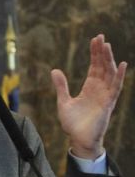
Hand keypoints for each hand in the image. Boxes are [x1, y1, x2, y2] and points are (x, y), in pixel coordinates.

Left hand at [51, 34, 126, 158]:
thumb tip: (54, 70)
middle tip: (100, 37)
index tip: (95, 40)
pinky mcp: (108, 104)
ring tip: (107, 46)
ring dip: (109, 60)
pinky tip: (121, 65)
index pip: (95, 67)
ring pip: (109, 74)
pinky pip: (115, 88)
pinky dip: (119, 76)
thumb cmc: (73, 123)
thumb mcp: (63, 101)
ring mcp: (105, 96)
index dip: (95, 54)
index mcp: (89, 88)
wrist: (78, 140)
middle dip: (101, 52)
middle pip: (102, 67)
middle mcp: (99, 90)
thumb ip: (61, 86)